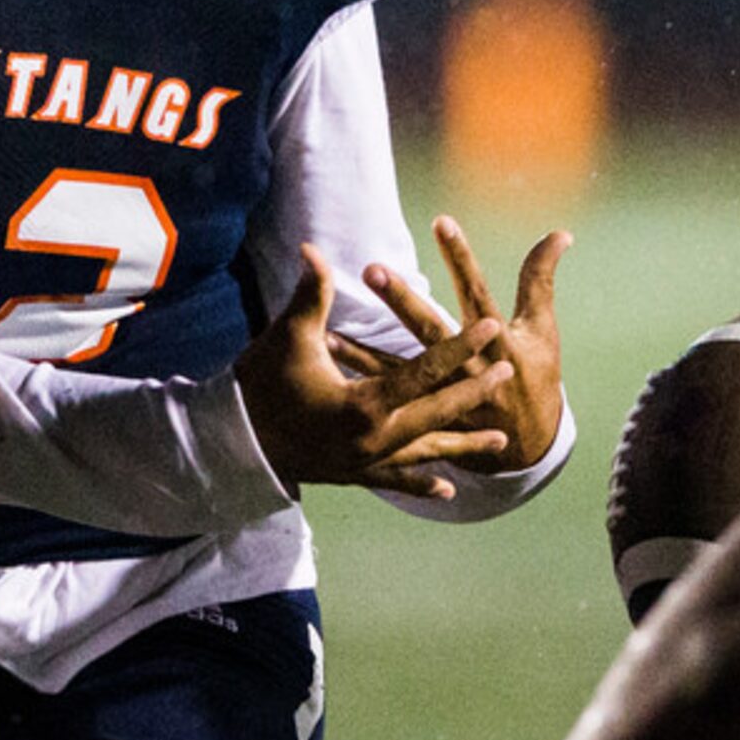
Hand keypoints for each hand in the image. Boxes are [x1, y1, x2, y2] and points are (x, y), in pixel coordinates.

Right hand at [234, 246, 516, 496]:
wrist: (232, 448)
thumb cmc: (259, 388)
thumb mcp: (286, 339)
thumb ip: (311, 296)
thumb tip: (313, 249)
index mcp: (363, 405)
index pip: (422, 372)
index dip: (457, 348)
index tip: (488, 327)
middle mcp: (373, 439)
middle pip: (436, 413)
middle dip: (473, 392)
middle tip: (507, 372)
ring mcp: (366, 463)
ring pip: (426, 452)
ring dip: (463, 444)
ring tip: (501, 441)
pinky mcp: (355, 475)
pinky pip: (398, 480)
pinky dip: (423, 484)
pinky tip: (449, 490)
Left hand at [346, 217, 569, 470]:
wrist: (530, 448)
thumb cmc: (538, 378)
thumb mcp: (543, 330)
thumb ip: (541, 279)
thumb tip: (561, 232)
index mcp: (501, 343)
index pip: (477, 292)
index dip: (462, 257)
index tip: (441, 221)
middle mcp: (470, 368)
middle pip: (432, 331)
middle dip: (402, 301)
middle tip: (373, 269)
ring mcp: (447, 397)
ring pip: (401, 371)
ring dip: (364, 350)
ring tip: (328, 328)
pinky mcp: (427, 419)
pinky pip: (386, 396)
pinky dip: (358, 375)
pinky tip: (328, 354)